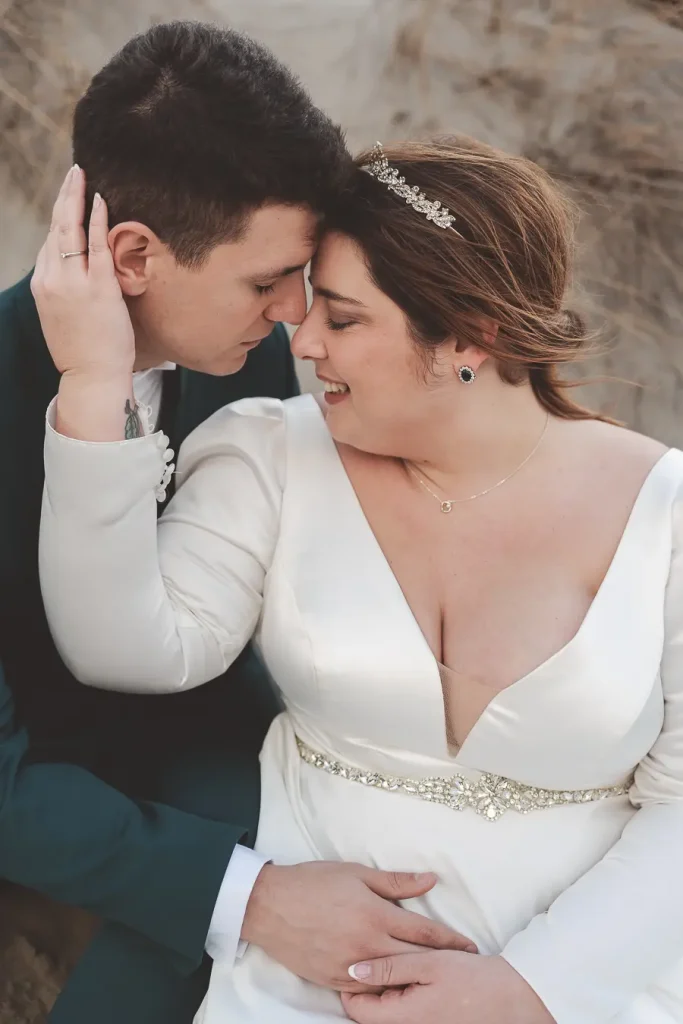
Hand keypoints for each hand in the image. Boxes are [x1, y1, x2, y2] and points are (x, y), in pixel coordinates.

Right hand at [31, 165, 134, 378]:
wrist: (92, 377)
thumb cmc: (84, 351)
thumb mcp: (63, 315)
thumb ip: (66, 289)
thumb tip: (75, 273)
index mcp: (43, 285)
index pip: (49, 241)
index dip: (59, 217)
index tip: (67, 197)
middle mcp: (53, 279)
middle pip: (55, 228)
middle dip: (63, 196)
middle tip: (73, 171)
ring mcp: (74, 282)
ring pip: (70, 231)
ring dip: (76, 198)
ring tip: (82, 176)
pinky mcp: (98, 288)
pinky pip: (97, 245)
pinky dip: (97, 220)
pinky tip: (100, 200)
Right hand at [241, 862, 477, 992]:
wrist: (270, 906)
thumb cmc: (313, 883)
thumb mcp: (356, 874)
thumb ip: (395, 881)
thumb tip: (430, 881)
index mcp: (376, 916)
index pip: (424, 932)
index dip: (450, 940)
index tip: (469, 946)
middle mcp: (368, 946)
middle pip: (416, 960)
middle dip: (442, 963)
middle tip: (463, 966)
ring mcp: (352, 968)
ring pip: (394, 981)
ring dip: (416, 980)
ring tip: (437, 982)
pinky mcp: (335, 982)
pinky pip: (369, 992)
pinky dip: (386, 990)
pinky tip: (398, 989)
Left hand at [342, 950, 555, 1023]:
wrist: (511, 997)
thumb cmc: (471, 978)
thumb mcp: (429, 963)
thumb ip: (389, 967)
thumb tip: (353, 970)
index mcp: (403, 1016)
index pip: (357, 1010)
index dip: (350, 986)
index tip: (356, 959)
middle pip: (370, 1011)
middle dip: (368, 986)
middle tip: (375, 957)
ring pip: (387, 1011)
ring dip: (386, 989)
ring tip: (397, 962)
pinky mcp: (429, 1023)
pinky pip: (404, 1012)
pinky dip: (402, 994)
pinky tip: (413, 975)